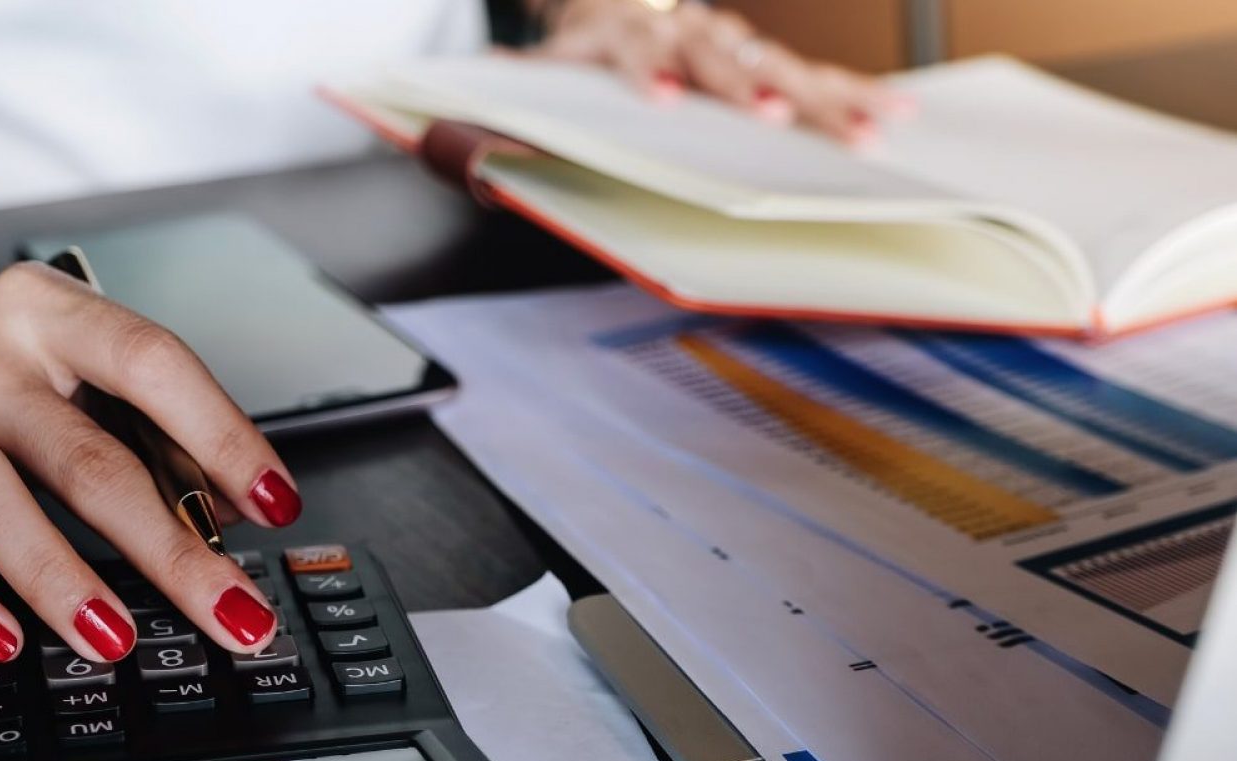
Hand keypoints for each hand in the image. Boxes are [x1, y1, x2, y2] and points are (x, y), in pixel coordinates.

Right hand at [0, 262, 300, 663]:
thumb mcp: (86, 367)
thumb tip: (226, 511)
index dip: (222, 436)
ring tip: (116, 639)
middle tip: (234, 611)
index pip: (156, 367)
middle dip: (171, 551)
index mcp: (55, 315)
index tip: (277, 504)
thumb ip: (155, 429)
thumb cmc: (20, 360)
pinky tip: (12, 641)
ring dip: (62, 582)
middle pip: (91, 463)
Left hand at [533, 0, 912, 144]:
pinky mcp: (763, 58)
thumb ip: (520, 87)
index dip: (651, 69)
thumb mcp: (549, 67)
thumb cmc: (590, 45)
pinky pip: (814, 74)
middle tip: (780, 115)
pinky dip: (854, 93)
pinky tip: (897, 112)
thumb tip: (480, 104)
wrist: (620, 4)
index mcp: (629, 35)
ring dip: (823, 99)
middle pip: (725, 58)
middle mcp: (688, 32)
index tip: (664, 96)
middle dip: (754, 86)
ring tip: (868, 131)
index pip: (640, 50)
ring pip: (783, 66)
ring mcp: (731, 43)